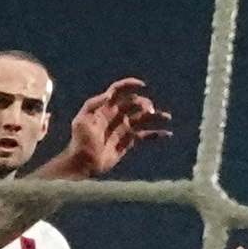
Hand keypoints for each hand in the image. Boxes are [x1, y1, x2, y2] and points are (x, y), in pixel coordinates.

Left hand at [48, 78, 172, 177]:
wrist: (83, 163)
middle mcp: (116, 116)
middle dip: (144, 103)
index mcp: (104, 108)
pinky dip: (156, 134)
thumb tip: (108, 94)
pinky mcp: (128, 142)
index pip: (118, 91)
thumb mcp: (81, 121)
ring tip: (167, 117)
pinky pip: (145, 135)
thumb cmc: (80, 142)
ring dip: (155, 116)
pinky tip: (167, 134)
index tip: (142, 85)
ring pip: (142, 118)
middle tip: (149, 110)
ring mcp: (123, 129)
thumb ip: (92, 105)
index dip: (129, 85)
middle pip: (134, 103)